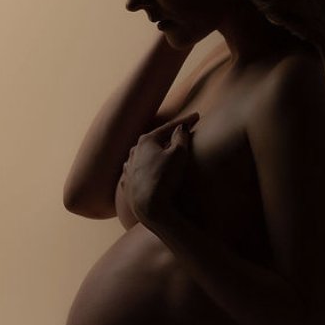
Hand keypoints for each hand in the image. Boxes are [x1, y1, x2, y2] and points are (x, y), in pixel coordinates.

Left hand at [120, 111, 200, 230]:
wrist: (149, 208)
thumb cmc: (164, 178)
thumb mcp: (178, 154)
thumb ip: (181, 138)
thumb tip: (181, 128)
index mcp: (146, 141)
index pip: (168, 128)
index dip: (185, 122)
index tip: (197, 117)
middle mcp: (134, 153)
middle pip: (154, 141)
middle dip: (167, 136)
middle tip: (181, 132)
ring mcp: (129, 170)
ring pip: (143, 157)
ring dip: (154, 153)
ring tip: (164, 152)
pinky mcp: (128, 186)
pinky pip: (137, 173)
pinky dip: (144, 169)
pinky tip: (146, 171)